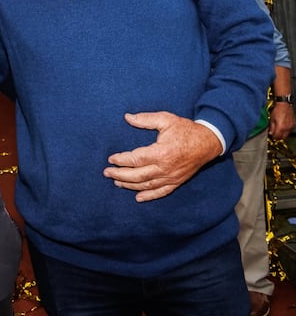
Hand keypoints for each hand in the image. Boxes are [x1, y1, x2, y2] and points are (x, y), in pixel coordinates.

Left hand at [103, 111, 221, 201]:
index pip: (136, 159)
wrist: (208, 142)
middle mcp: (166, 168)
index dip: (121, 160)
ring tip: (117, 182)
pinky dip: (149, 196)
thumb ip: (146, 119)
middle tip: (107, 172)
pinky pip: (161, 192)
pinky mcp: (177, 182)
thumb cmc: (186, 129)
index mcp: (161, 152)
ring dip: (130, 185)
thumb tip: (127, 117)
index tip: (111, 159)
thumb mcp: (166, 119)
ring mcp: (172, 177)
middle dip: (120, 174)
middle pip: (138, 175)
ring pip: (147, 185)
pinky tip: (138, 198)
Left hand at [269, 102, 294, 140]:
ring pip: (287, 134)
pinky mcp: (293, 124)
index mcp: (281, 127)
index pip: (277, 136)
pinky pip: (290, 130)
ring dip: (283, 134)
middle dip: (278, 137)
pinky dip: (286, 131)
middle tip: (275, 135)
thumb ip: (271, 127)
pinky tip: (283, 128)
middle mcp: (287, 128)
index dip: (274, 138)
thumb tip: (271, 133)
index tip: (272, 137)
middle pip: (283, 137)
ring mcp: (291, 126)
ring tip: (279, 132)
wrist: (285, 105)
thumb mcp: (272, 119)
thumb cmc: (278, 110)